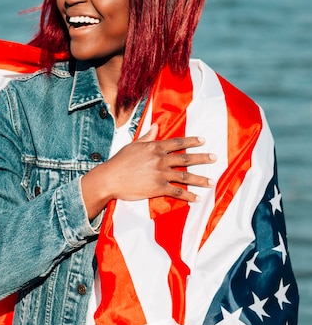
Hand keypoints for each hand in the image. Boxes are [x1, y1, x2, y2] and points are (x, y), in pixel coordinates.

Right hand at [81, 124, 215, 218]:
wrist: (109, 179)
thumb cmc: (118, 162)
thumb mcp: (133, 146)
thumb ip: (147, 137)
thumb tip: (157, 126)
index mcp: (155, 147)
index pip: (178, 142)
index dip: (192, 141)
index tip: (203, 141)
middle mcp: (160, 159)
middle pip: (186, 158)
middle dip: (202, 158)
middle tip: (214, 158)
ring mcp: (160, 174)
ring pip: (185, 176)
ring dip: (200, 179)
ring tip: (211, 181)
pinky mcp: (158, 188)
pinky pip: (177, 192)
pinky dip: (188, 195)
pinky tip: (197, 198)